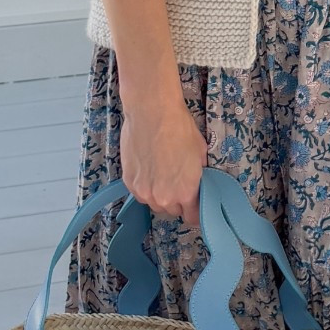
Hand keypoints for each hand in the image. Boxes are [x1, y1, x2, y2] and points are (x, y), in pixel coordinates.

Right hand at [120, 92, 208, 230]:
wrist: (152, 112)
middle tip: (179, 183)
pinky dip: (146, 187)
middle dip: (178, 201)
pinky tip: (149, 170)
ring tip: (162, 175)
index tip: (195, 205)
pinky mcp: (129, 182)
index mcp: (186, 193)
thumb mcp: (201, 154)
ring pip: (155, 204)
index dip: (196, 212)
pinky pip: (141, 194)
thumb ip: (199, 177)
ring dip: (160, 195)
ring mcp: (144, 191)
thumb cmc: (181, 129)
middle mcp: (164, 198)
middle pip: (173, 211)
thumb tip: (198, 185)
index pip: (193, 217)